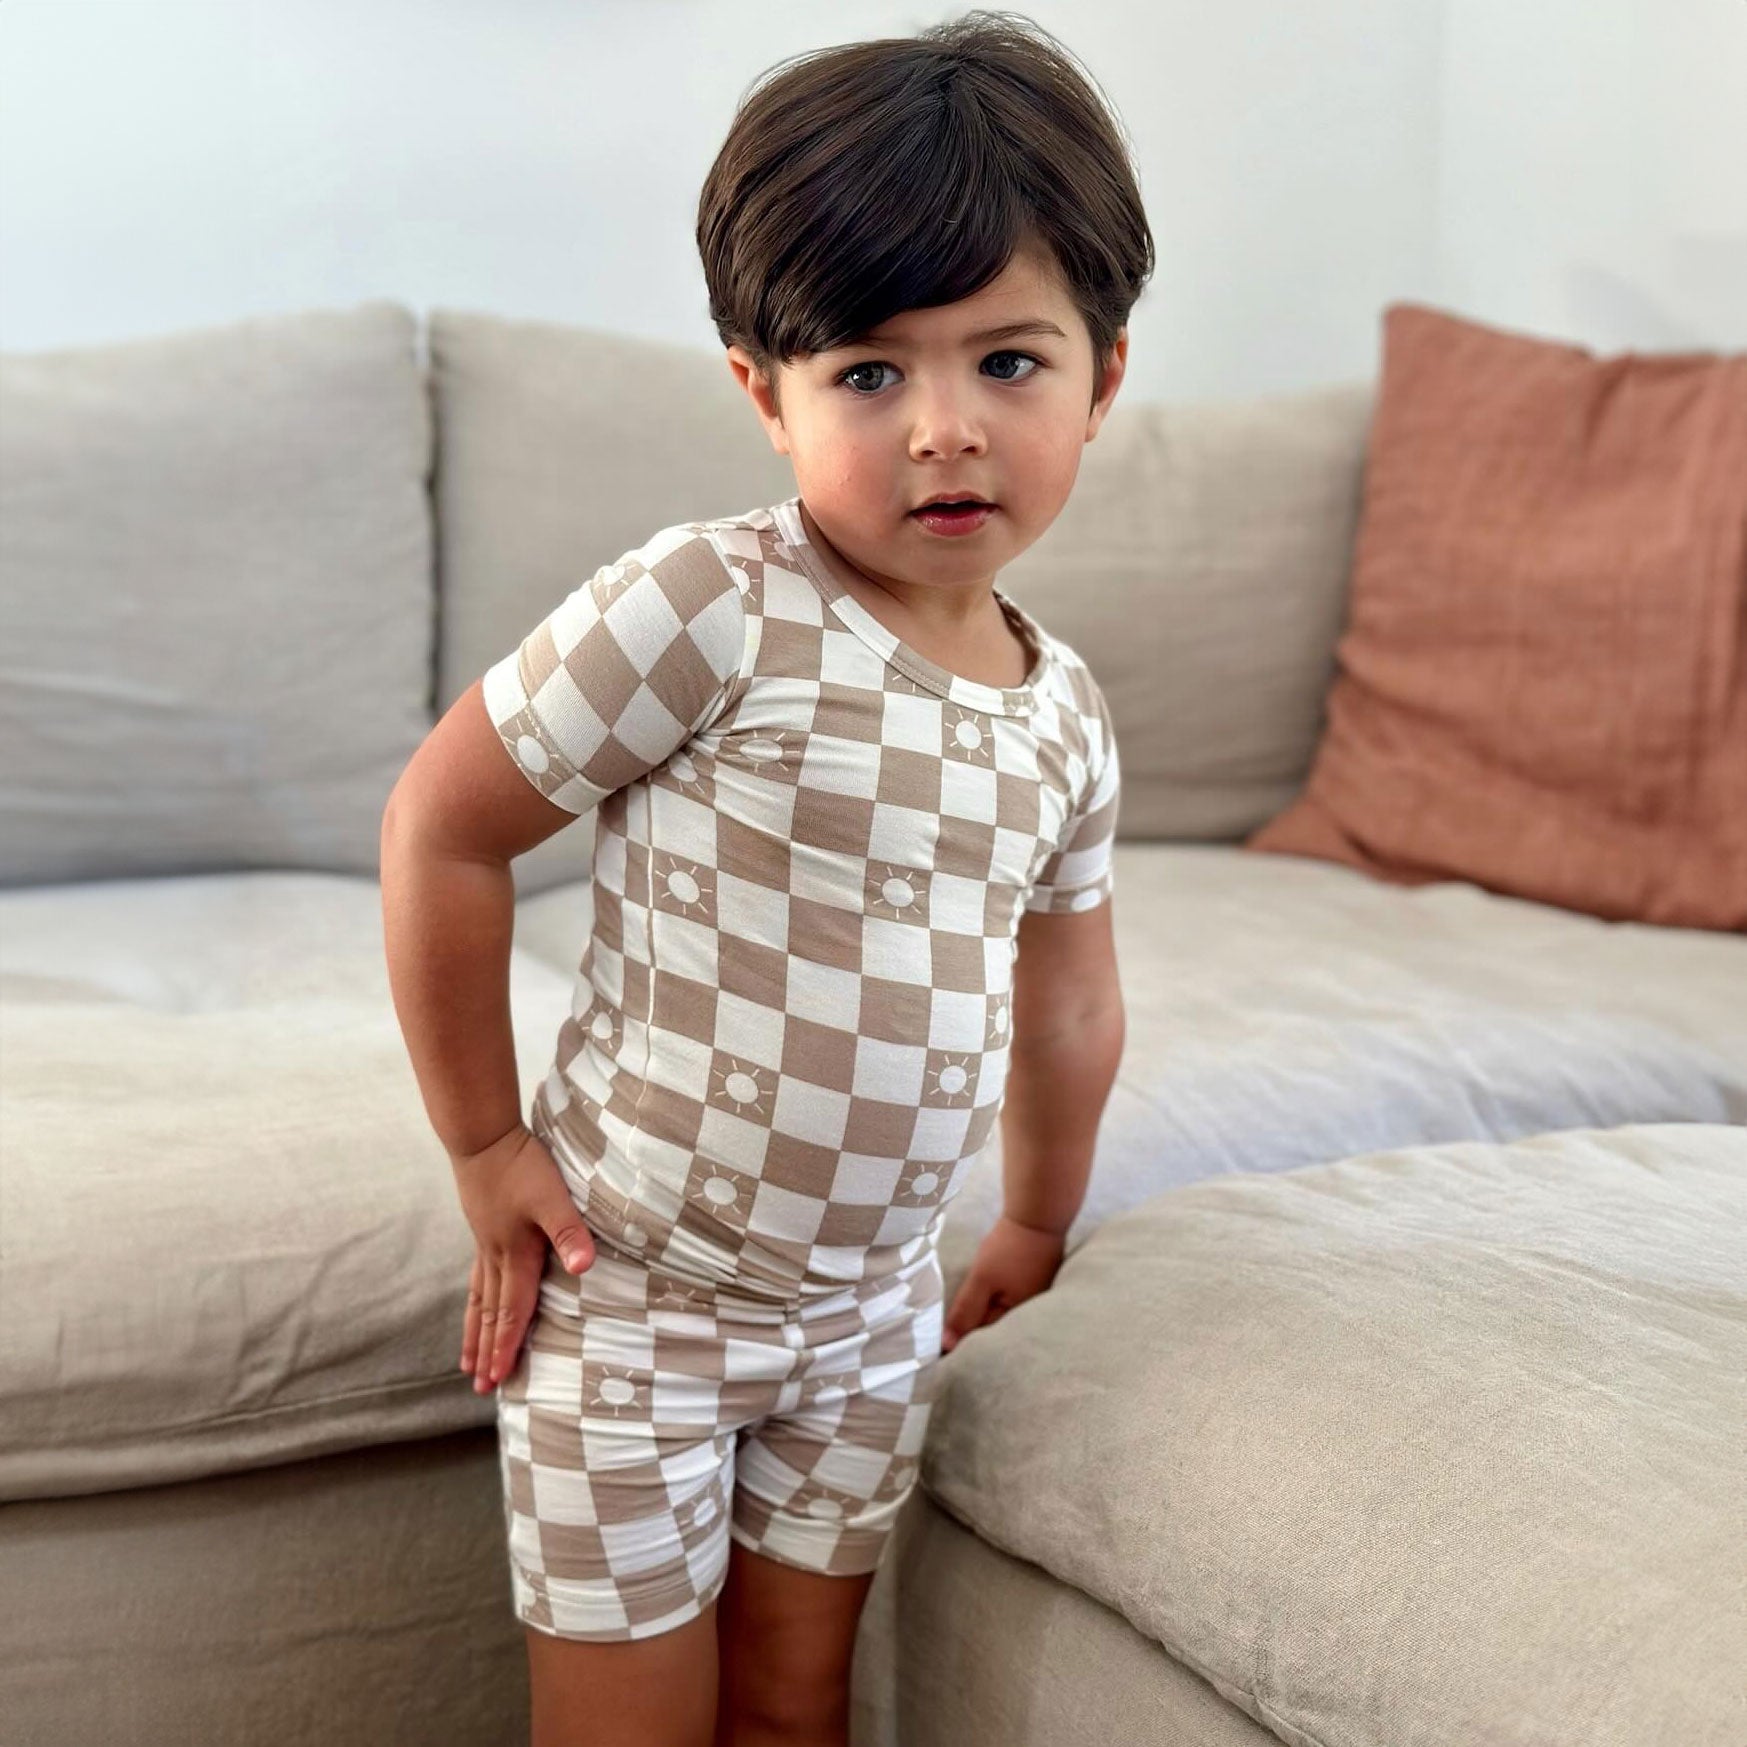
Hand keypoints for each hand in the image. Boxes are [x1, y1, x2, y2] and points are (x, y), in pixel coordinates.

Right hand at [450, 1123, 598, 1393]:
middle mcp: (497, 1257)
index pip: (512, 1312)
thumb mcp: (552, 1197)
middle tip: (480, 1388)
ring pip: (478, 1300)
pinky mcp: (483, 1229)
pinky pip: (475, 1279)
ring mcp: (485, 1244)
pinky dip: (474, 1302)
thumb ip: (569, 1232)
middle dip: (487, 1352)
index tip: (498, 1379)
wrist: (482, 1138)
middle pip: (491, 1314)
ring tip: (465, 1362)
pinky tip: (474, 1306)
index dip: (507, 1347)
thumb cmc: (521, 1166)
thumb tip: (584, 1269)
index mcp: (517, 1255)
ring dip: (474, 1333)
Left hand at [940, 1214, 1066, 1353]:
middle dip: (973, 1330)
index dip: (961, 1339)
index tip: (938, 1344)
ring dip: (984, 1313)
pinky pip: (1011, 1300)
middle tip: (946, 1330)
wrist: (1038, 1216)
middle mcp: (1031, 1315)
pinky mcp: (1036, 1285)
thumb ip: (965, 1312)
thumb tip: (947, 1346)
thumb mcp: (982, 1279)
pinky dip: (997, 1299)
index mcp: (1020, 1320)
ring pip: (1002, 1314)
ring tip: (962, 1314)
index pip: (984, 1339)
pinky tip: (987, 1295)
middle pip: (995, 1329)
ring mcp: (1036, 1300)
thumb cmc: (1010, 1248)